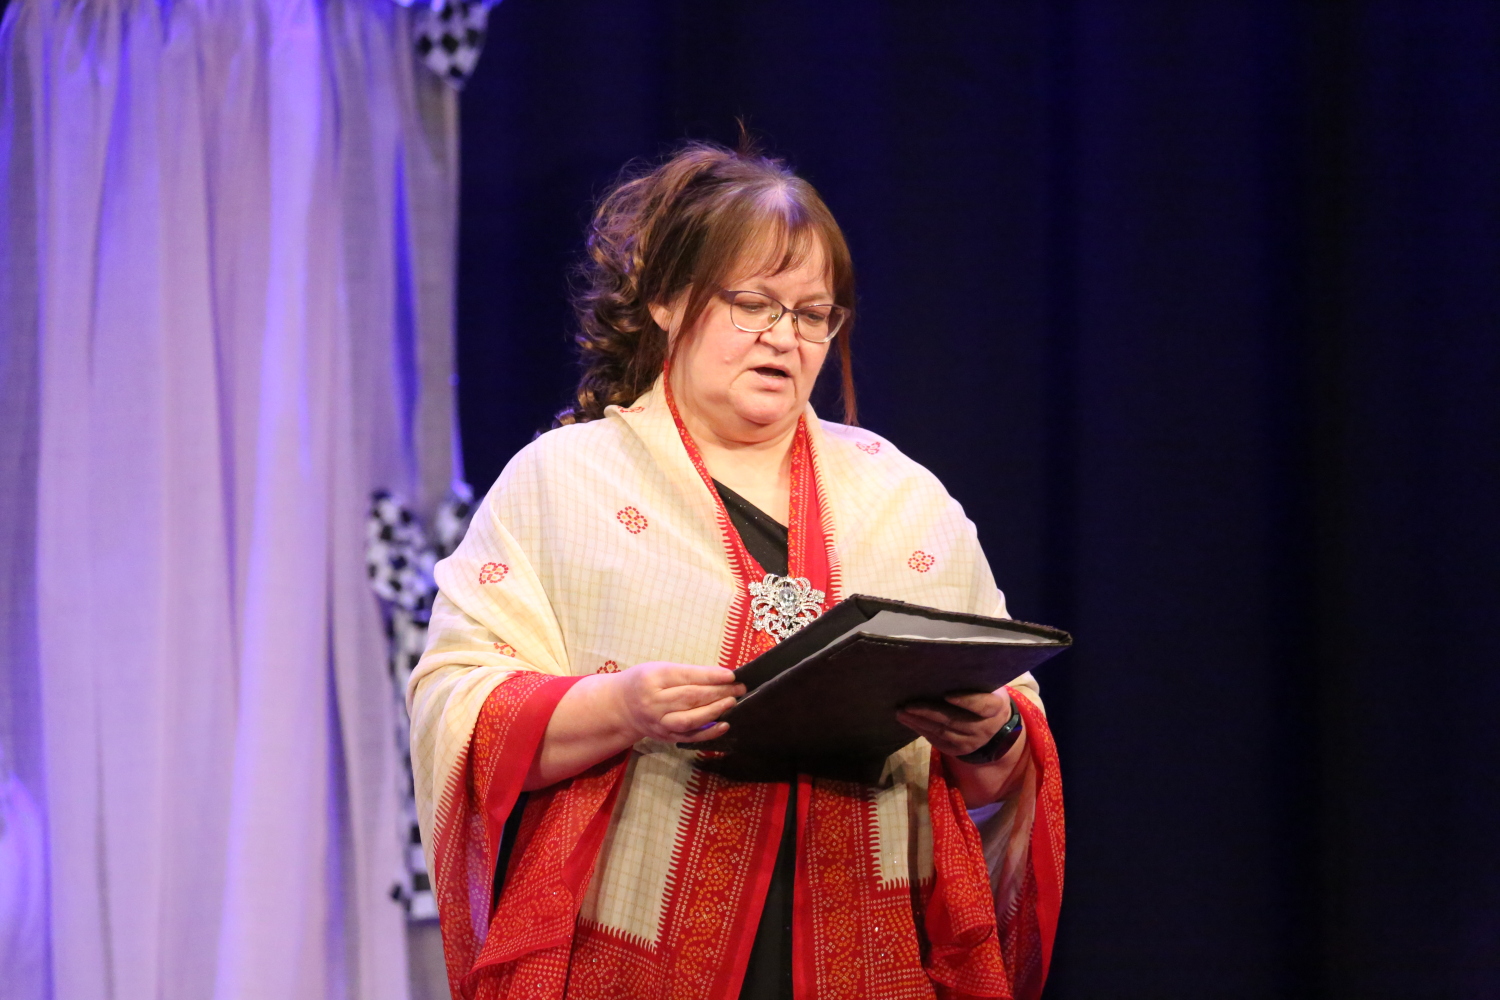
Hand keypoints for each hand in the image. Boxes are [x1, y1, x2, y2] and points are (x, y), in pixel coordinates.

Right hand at [605, 661, 744, 742]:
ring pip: (690, 719)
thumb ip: (687, 674)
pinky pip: (689, 736)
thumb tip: (721, 677)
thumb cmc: (645, 681)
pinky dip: (708, 733)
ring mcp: (659, 722)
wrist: (620, 706)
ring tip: (732, 703)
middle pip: (691, 697)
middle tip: (739, 688)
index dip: (711, 676)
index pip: (687, 677)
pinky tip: (724, 725)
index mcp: (654, 678)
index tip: (732, 675)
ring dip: (714, 712)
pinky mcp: (665, 736)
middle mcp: (655, 702)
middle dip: (719, 692)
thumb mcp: (659, 669)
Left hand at [896, 689, 1013, 757]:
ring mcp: (973, 742)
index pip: (981, 705)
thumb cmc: (986, 696)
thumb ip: (972, 679)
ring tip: (902, 714)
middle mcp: (985, 727)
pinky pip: (940, 743)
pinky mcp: (962, 750)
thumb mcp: (988, 686)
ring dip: (920, 723)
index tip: (946, 695)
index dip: (965, 701)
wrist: (996, 725)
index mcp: (995, 707)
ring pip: (943, 732)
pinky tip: (911, 723)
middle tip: (907, 705)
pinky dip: (924, 732)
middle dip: (928, 712)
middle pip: (954, 720)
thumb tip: (943, 663)